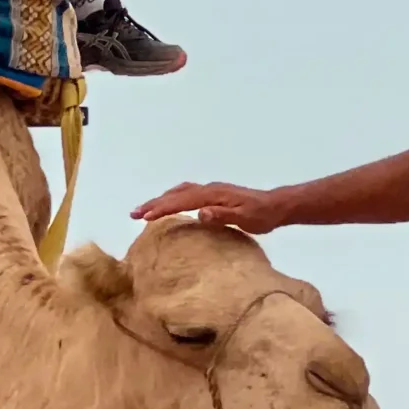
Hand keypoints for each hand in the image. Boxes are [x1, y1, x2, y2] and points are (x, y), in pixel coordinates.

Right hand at [132, 180, 285, 232]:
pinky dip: (172, 198)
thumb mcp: (245, 218)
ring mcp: (210, 191)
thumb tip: (199, 213)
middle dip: (154, 203)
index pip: (182, 201)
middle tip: (134, 214)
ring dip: (161, 200)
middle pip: (176, 194)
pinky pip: (186, 193)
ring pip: (179, 192)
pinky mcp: (213, 195)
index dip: (162, 208)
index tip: (145, 217)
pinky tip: (168, 205)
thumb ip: (222, 215)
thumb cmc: (261, 216)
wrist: (275, 206)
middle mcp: (209, 189)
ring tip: (144, 211)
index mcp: (213, 195)